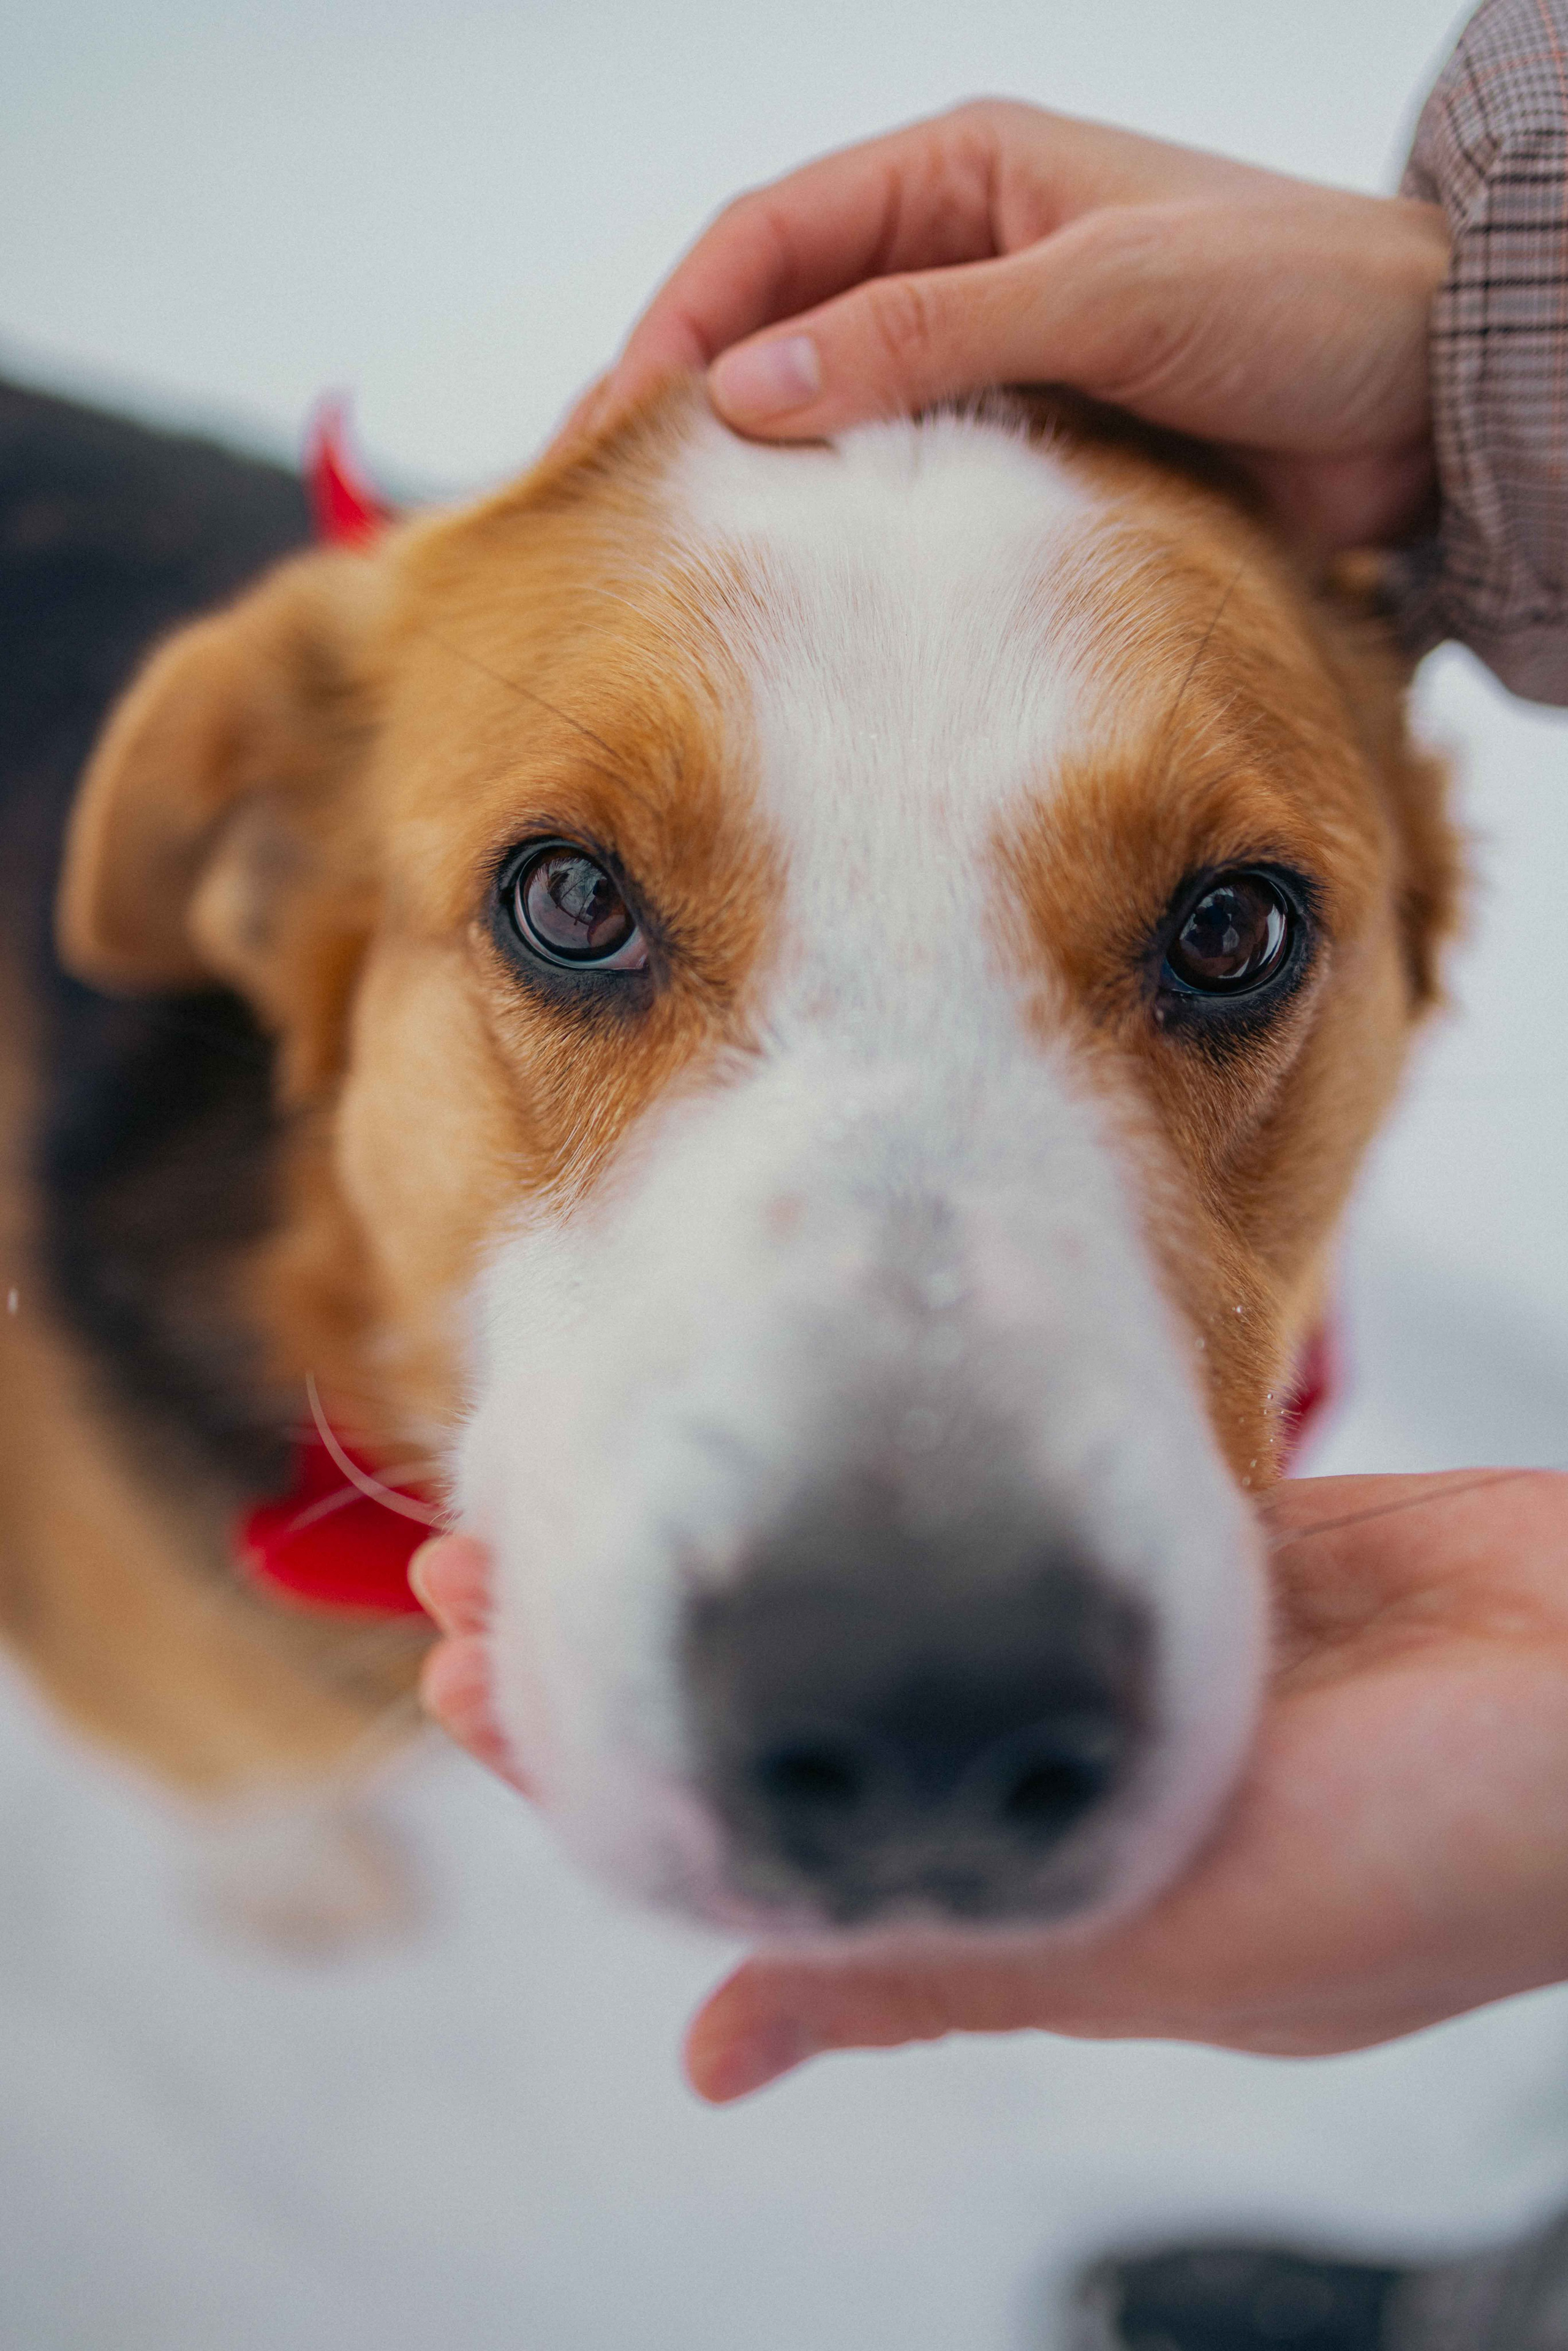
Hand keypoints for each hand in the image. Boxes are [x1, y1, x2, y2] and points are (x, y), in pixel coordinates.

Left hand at [417, 1470, 1567, 2100]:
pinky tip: (819, 1436)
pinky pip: (1016, 1526)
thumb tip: (714, 2050)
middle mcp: (1062, 1781)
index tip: (469, 1676)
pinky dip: (907, 1489)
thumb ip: (943, 1971)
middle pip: (801, 1712)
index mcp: (1042, 1902)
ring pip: (887, 1606)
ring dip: (754, 1553)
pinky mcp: (1199, 1565)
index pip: (763, 1835)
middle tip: (476, 1558)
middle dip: (642, 1647)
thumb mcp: (1180, 1941)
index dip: (607, 1763)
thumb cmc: (1444, 1851)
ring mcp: (1123, 1667)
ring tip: (608, 1480)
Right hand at [585, 101, 1449, 551]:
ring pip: (836, 421)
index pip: (767, 241)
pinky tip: (805, 592)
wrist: (1432, 400)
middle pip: (778, 331)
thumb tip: (750, 386)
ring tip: (677, 566)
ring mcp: (990, 365)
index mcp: (963, 175)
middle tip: (602, 511)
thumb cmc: (1299, 298)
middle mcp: (961, 263)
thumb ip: (925, 333)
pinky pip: (912, 494)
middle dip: (683, 411)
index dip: (671, 330)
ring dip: (761, 484)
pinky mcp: (1031, 456)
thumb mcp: (1102, 292)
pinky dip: (852, 537)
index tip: (604, 432)